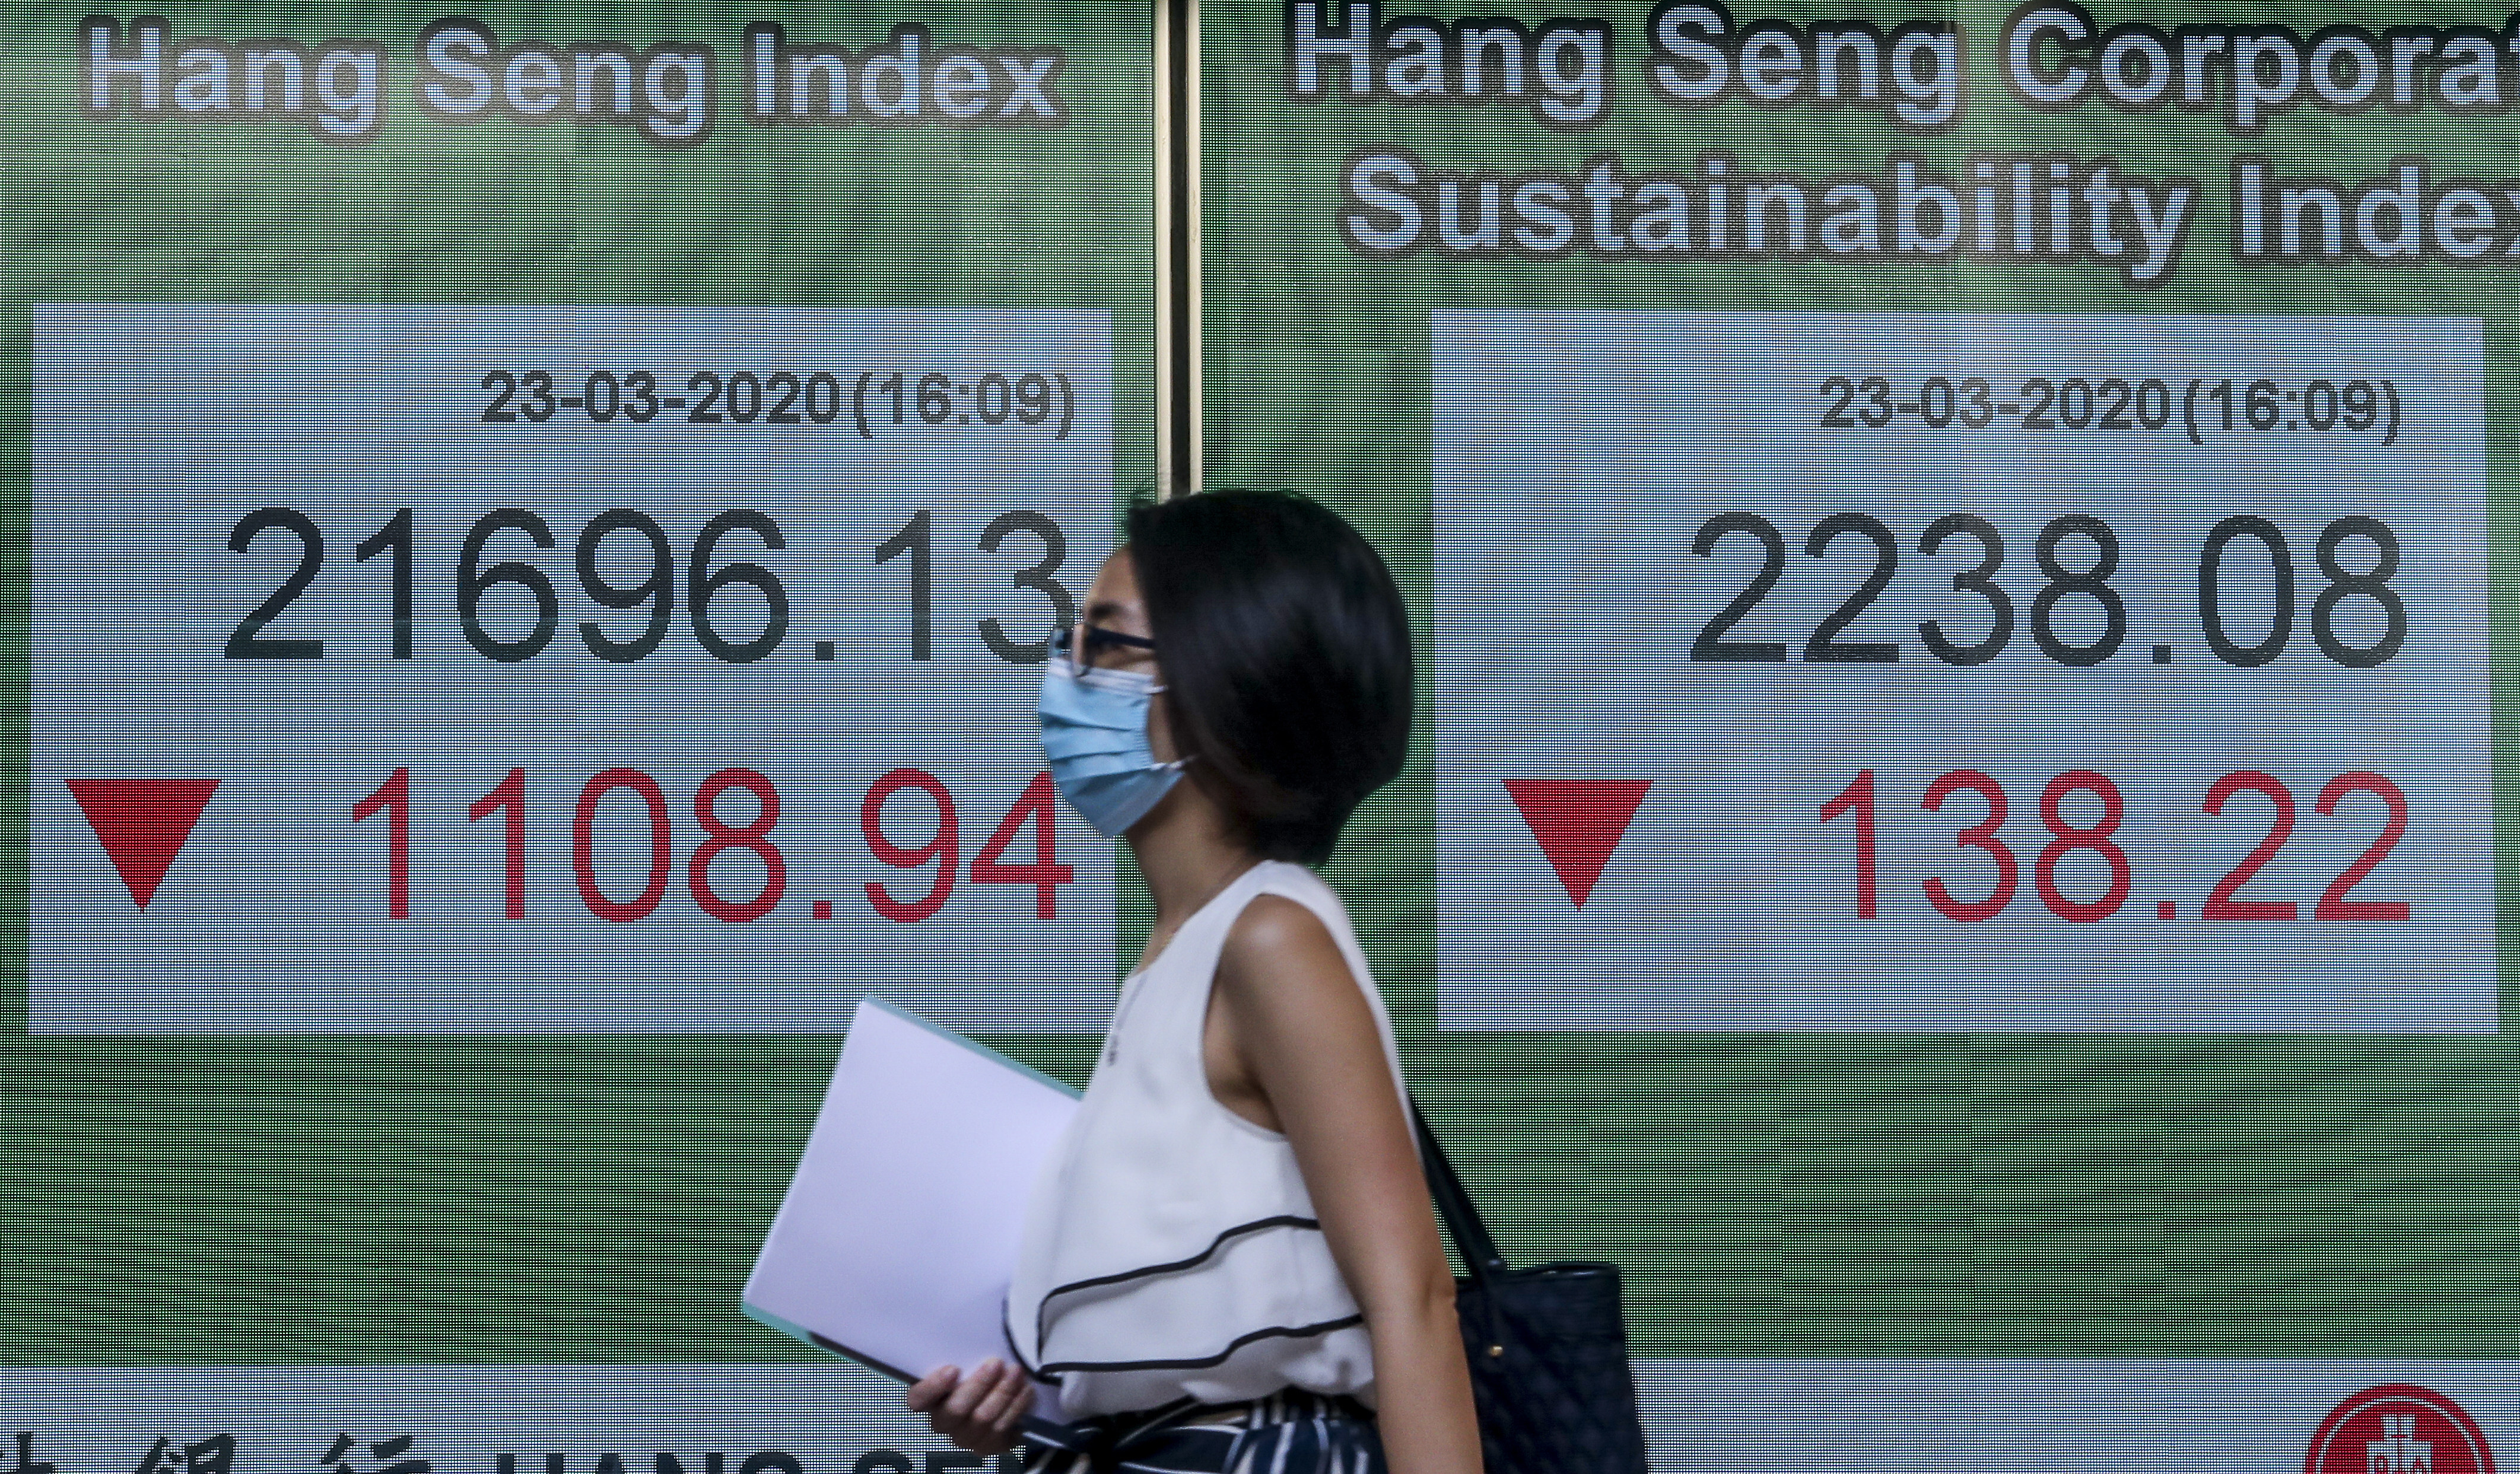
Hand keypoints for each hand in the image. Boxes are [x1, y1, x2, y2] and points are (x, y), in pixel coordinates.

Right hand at [906, 1356, 1034, 1455]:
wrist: (996, 1395)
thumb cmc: (973, 1371)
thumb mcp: (962, 1358)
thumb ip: (959, 1349)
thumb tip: (962, 1317)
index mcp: (928, 1400)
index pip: (918, 1399)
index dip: (932, 1387)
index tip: (953, 1369)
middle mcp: (943, 1423)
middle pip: (956, 1410)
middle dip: (979, 1385)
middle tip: (996, 1363)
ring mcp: (965, 1437)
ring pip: (983, 1419)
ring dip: (1003, 1393)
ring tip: (1016, 1372)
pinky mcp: (988, 1446)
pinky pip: (1003, 1430)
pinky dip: (1015, 1408)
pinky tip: (1025, 1391)